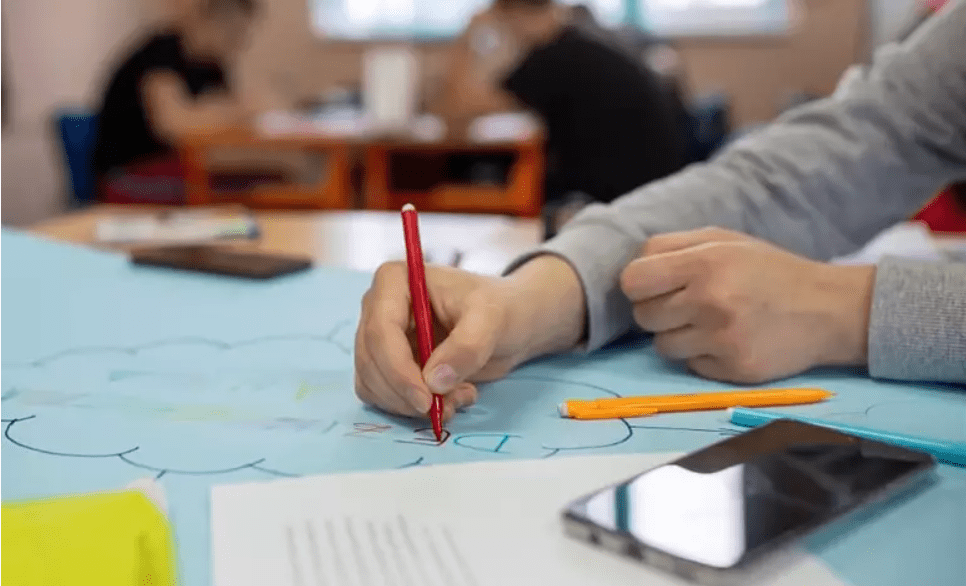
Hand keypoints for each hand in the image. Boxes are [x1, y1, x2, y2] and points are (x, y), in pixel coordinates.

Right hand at [355, 256, 584, 419]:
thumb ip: (466, 347)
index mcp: (395, 281)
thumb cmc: (499, 308)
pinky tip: (449, 399)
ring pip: (373, 384)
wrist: (508, 322)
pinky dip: (412, 408)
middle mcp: (377, 307)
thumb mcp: (491, 320)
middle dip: (406, 394)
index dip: (398, 371)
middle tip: (449, 406)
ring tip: (458, 397)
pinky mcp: (385, 364)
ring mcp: (378, 337)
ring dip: (411, 405)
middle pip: (371, 361)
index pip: (380, 331)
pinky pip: (383, 396)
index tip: (427, 400)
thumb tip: (433, 382)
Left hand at [620, 228, 875, 382]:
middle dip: (659, 311)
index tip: (657, 286)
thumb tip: (630, 268)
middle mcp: (711, 300)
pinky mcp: (734, 370)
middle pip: (644, 316)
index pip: (633, 280)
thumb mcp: (723, 241)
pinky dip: (702, 356)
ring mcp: (723, 338)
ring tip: (709, 322)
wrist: (828, 309)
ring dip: (678, 336)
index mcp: (705, 262)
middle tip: (687, 305)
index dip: (640, 284)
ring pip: (662, 346)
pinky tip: (727, 341)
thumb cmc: (767, 271)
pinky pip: (690, 366)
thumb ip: (672, 247)